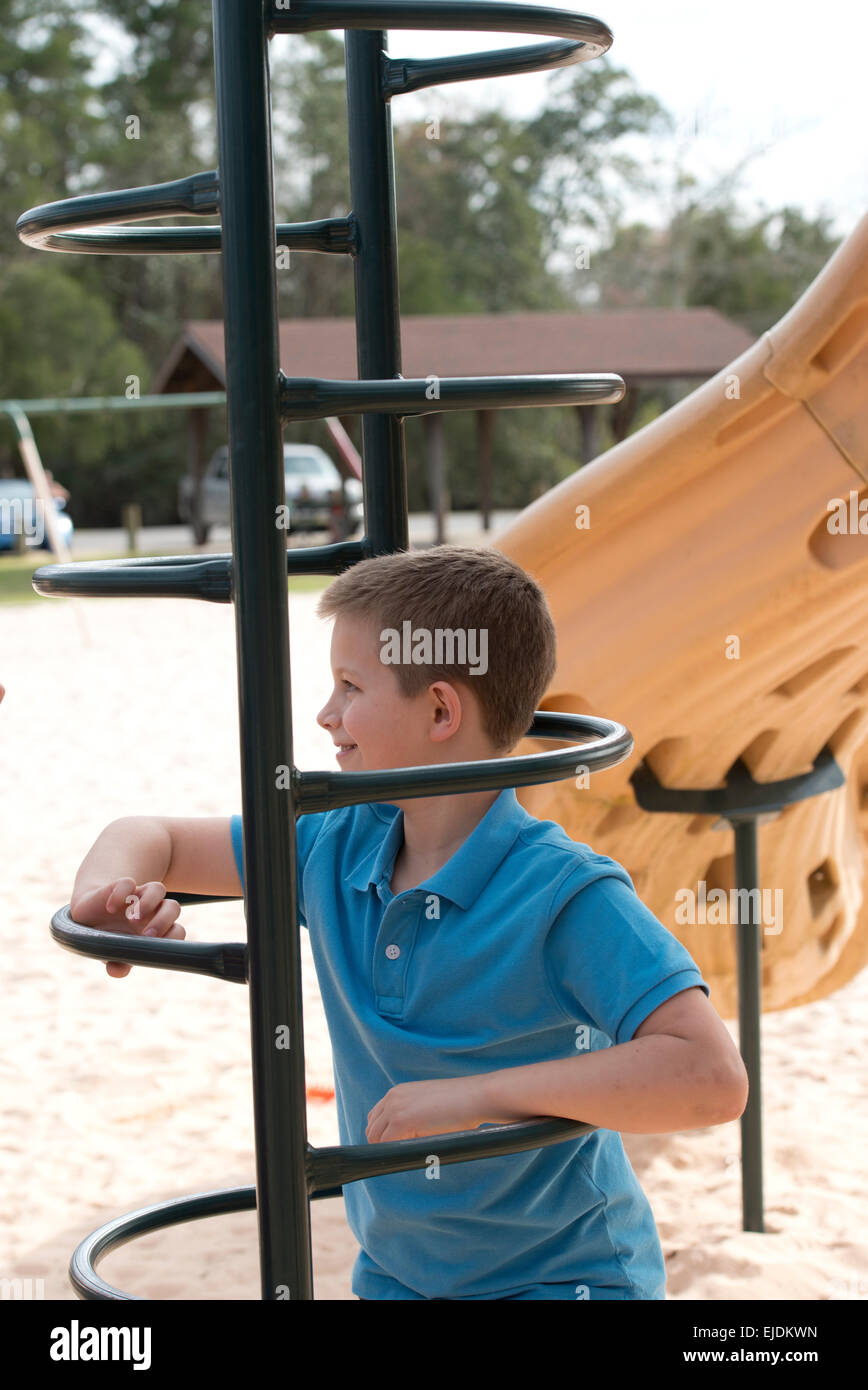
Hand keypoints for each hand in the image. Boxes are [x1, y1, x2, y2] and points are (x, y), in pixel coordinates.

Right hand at [70, 878, 185, 978]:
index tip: (156, 947)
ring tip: (132, 919)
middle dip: (163, 921)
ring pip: (157, 889)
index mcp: (157, 928)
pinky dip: (120, 894)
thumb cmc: (108, 939)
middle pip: (173, 907)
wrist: (87, 918)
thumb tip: (116, 971)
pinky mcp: (120, 886)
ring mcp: (137, 896)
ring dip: (148, 903)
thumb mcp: (112, 955)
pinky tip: (110, 908)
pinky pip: (127, 883)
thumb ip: (118, 963)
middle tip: (147, 935)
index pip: (177, 930)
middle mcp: (152, 910)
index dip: (172, 937)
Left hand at [366, 1076, 485, 1142]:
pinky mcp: (402, 1120)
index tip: (396, 1147)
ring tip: (411, 1152)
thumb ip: (413, 1119)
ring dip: (389, 1148)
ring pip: (376, 1137)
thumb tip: (406, 1141)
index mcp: (398, 1092)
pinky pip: (387, 1143)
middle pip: (372, 1129)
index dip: (383, 1135)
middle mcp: (393, 1097)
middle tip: (404, 1154)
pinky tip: (413, 1153)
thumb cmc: (460, 1104)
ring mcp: (395, 1107)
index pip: (376, 1118)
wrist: (476, 1096)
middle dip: (383, 1144)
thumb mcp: (430, 1107)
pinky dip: (395, 1152)